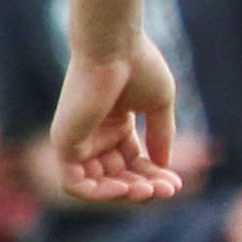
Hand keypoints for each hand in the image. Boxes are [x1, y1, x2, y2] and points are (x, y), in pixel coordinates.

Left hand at [49, 42, 183, 203]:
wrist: (115, 47)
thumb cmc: (138, 66)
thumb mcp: (158, 106)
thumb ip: (160, 136)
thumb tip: (165, 167)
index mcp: (114, 123)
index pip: (132, 162)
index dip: (154, 176)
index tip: (176, 183)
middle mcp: (93, 133)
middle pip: (118, 176)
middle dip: (145, 187)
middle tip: (168, 190)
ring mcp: (77, 140)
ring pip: (98, 185)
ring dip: (125, 194)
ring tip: (148, 191)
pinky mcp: (65, 143)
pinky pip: (76, 184)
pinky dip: (100, 193)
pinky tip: (126, 189)